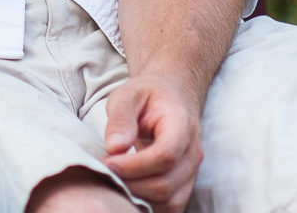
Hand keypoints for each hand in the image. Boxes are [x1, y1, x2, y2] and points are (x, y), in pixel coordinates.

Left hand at [100, 75, 203, 212]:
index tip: (107, 162)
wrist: (171, 97)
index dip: (134, 166)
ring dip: (138, 198)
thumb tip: (114, 147)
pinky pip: (170, 206)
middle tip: (103, 173)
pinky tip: (127, 190)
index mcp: (182, 124)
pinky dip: (148, 205)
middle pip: (166, 184)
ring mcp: (192, 171)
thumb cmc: (147, 95)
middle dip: (131, 184)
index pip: (165, 155)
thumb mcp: (128, 94)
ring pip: (170, 201)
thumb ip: (121, 118)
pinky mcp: (185, 184)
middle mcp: (193, 152)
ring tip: (114, 182)